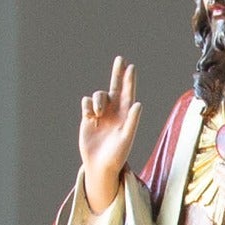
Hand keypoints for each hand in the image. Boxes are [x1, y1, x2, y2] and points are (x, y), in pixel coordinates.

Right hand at [79, 57, 140, 212]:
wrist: (100, 165)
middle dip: (117, 73)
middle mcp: (114, 111)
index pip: (129, 93)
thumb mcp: (126, 139)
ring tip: (98, 114)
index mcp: (126, 115)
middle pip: (115, 87)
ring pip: (98, 95)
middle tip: (120, 59)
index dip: (129, 80)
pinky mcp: (88, 117)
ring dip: (98, 100)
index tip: (130, 67)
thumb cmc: (117, 155)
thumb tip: (138, 103)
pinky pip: (86, 102)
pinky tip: (90, 117)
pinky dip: (88, 106)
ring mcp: (101, 113)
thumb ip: (132, 121)